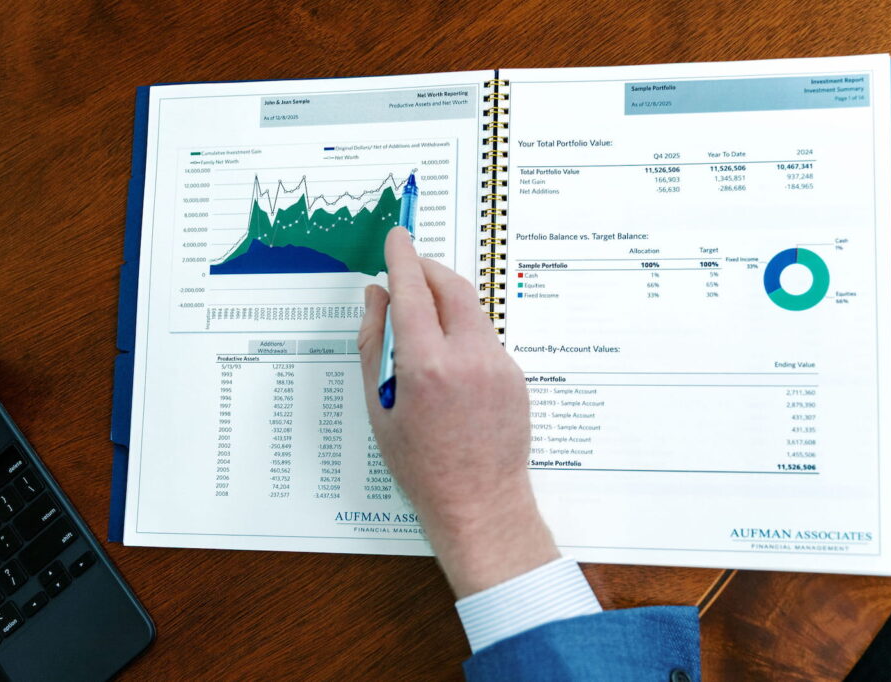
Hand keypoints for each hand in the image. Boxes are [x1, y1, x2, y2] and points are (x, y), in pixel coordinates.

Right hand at [358, 227, 558, 597]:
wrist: (480, 502)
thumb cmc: (421, 465)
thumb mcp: (379, 408)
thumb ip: (374, 345)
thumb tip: (376, 297)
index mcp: (427, 366)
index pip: (411, 291)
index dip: (401, 258)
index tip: (397, 236)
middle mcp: (469, 357)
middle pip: (451, 287)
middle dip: (427, 270)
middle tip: (407, 271)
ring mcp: (499, 364)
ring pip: (471, 309)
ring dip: (446, 299)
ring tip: (423, 320)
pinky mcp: (516, 375)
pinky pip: (486, 335)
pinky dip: (464, 330)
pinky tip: (448, 358)